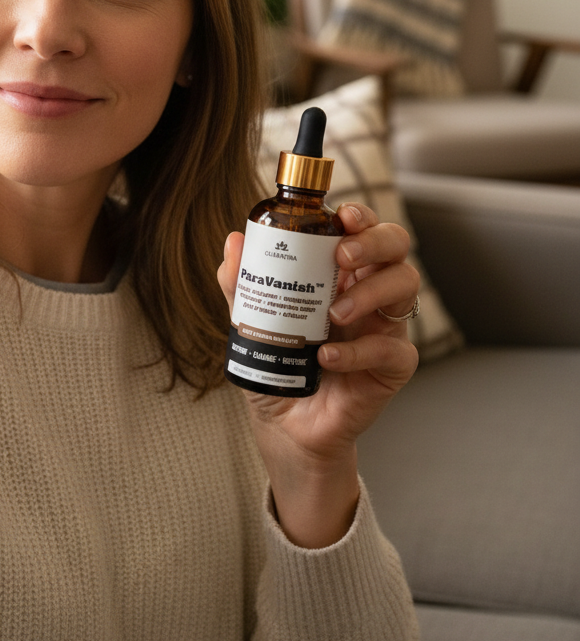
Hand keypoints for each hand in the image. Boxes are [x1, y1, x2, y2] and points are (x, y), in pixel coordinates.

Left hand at [218, 202, 419, 546]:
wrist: (284, 425)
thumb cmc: (275, 366)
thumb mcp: (249, 322)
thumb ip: (241, 284)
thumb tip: (233, 241)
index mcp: (339, 274)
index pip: (361, 230)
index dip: (359, 216)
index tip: (340, 215)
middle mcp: (368, 293)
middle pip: (397, 247)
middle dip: (375, 241)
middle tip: (343, 256)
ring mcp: (383, 328)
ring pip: (406, 287)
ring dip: (371, 292)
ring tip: (333, 312)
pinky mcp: (392, 367)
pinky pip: (393, 349)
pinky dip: (359, 351)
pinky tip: (329, 358)